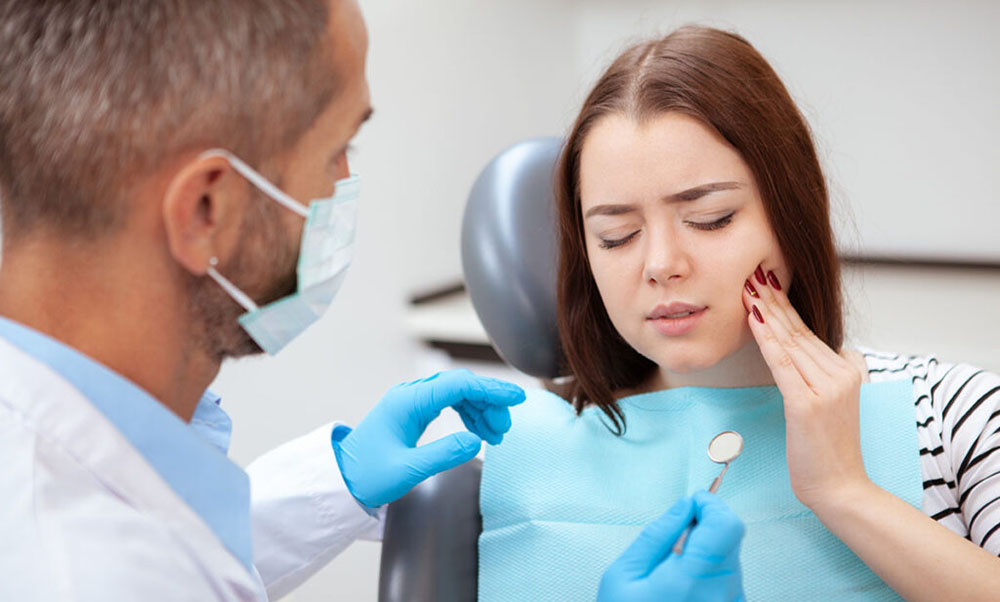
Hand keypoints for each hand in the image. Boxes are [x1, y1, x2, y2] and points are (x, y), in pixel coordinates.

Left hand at [331, 369, 525, 507]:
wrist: (342, 480)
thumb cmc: (368, 476)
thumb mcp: (407, 471)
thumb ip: (443, 455)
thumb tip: (476, 441)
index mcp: (408, 402)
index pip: (459, 385)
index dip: (491, 389)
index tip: (516, 398)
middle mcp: (411, 395)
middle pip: (461, 385)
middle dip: (489, 402)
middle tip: (504, 430)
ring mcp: (412, 402)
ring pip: (457, 394)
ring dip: (480, 409)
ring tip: (496, 434)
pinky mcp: (414, 411)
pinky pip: (449, 403)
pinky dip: (468, 414)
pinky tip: (479, 431)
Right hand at [598, 491, 745, 601]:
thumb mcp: (624, 574)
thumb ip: (658, 534)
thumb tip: (684, 506)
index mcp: (690, 581)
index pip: (726, 526)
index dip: (712, 505)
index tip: (695, 502)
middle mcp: (719, 596)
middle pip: (730, 539)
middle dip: (706, 527)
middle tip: (675, 540)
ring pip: (730, 559)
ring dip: (708, 552)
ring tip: (673, 572)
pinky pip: (729, 580)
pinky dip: (710, 574)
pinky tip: (684, 588)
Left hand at [742, 265, 869, 508]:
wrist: (841, 489)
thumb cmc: (828, 451)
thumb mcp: (830, 405)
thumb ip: (821, 375)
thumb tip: (804, 351)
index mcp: (847, 370)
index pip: (807, 332)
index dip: (784, 306)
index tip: (764, 282)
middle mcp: (841, 374)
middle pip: (798, 331)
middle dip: (772, 300)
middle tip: (752, 272)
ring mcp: (827, 389)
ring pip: (789, 343)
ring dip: (766, 312)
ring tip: (747, 288)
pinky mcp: (808, 405)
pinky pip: (783, 365)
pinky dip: (767, 340)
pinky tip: (754, 320)